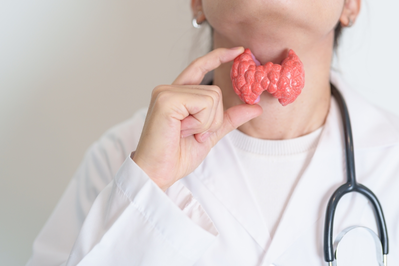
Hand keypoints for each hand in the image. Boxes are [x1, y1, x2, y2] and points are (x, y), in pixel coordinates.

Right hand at [132, 47, 262, 190]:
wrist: (158, 173)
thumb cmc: (177, 155)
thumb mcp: (210, 134)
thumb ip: (229, 118)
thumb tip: (255, 108)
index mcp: (177, 95)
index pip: (199, 67)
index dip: (218, 57)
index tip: (239, 50)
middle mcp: (169, 89)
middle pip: (215, 91)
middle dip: (212, 119)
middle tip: (193, 134)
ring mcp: (165, 92)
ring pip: (212, 97)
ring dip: (206, 123)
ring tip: (186, 133)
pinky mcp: (166, 100)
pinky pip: (204, 103)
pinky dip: (200, 123)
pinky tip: (182, 131)